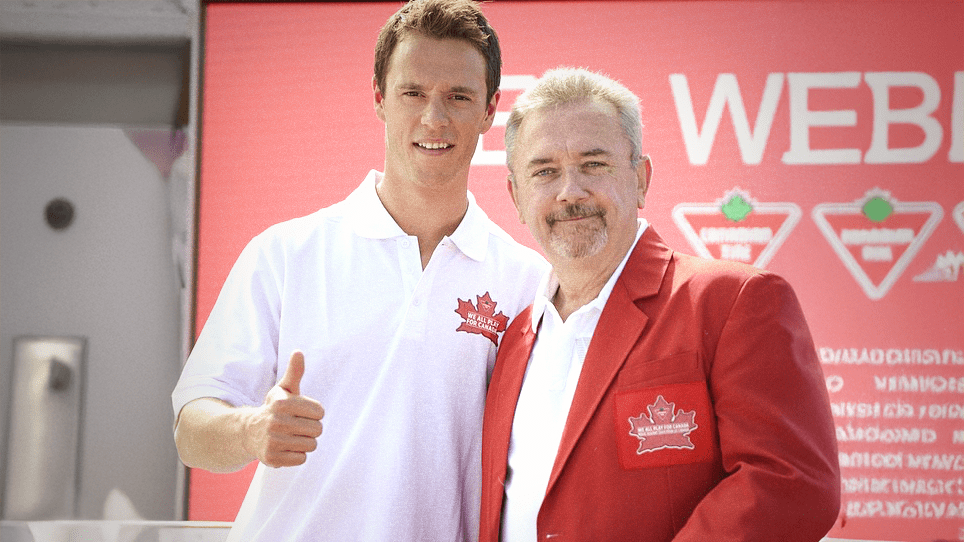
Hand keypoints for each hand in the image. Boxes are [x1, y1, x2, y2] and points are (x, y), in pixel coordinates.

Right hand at [243, 350, 324, 467]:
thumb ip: (295, 372)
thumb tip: (298, 351)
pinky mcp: (272, 458)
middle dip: (310, 429)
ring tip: (291, 437)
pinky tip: (285, 448)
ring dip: (304, 442)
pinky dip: (296, 455)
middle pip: (318, 430)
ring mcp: (273, 441)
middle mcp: (276, 422)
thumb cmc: (275, 408)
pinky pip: (301, 459)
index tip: (301, 413)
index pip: (320, 412)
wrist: (250, 432)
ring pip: (311, 445)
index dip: (314, 413)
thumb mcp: (284, 389)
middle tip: (296, 426)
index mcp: (282, 403)